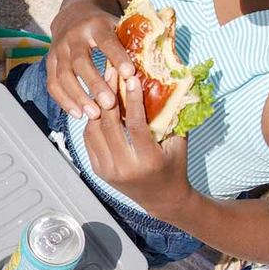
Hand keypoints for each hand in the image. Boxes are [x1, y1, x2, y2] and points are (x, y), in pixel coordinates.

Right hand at [46, 0, 136, 119]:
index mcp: (95, 25)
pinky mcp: (49, 61)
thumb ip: (134, 37)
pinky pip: (52, 84)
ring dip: (78, 97)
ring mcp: (58, 49)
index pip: (106, 41)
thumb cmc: (104, 25)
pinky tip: (77, 114)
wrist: (73, 14)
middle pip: (80, 62)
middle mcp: (73, 36)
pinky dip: (64, 100)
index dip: (117, 57)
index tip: (130, 75)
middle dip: (94, 84)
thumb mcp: (119, 23)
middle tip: (110, 104)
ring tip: (94, 115)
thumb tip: (158, 54)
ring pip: (63, 75)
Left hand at [82, 69, 191, 219]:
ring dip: (97, 105)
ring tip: (103, 83)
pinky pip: (90, 139)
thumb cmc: (174, 167)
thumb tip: (172, 84)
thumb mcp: (178, 143)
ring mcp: (107, 170)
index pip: (135, 125)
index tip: (131, 77)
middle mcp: (124, 167)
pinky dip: (93, 120)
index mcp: (147, 161)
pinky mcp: (97, 170)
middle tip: (111, 70)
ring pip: (95, 131)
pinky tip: (97, 103)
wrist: (161, 199)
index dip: (133, 100)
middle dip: (109, 95)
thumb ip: (174, 117)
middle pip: (110, 125)